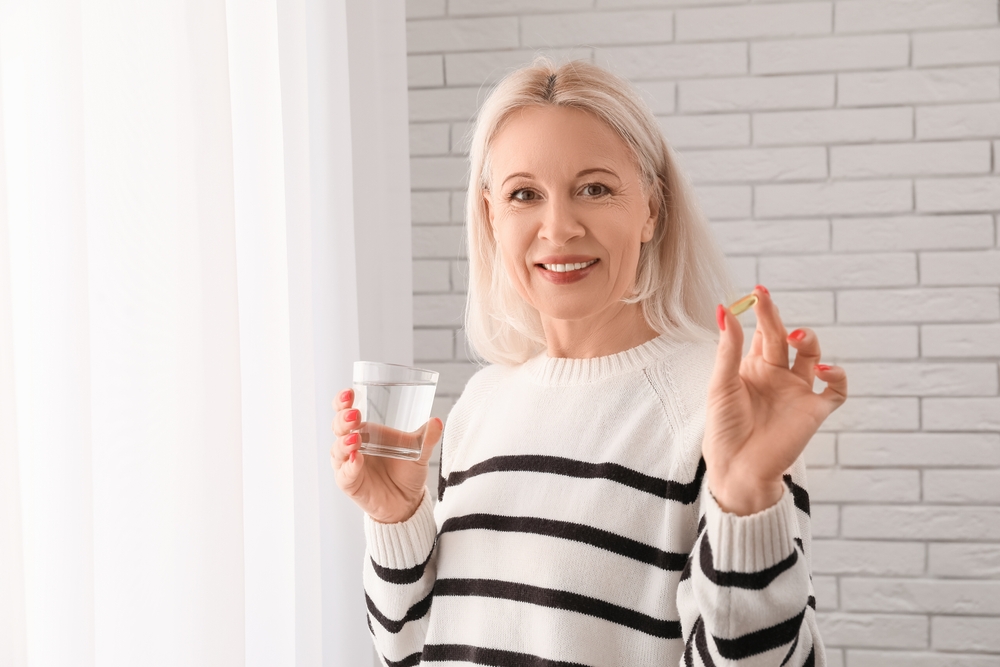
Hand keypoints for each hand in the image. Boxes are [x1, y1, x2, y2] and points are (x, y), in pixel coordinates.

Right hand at [331, 388, 442, 523]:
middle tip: (354, 415)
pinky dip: (349, 467)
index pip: (345, 411)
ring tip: (356, 438)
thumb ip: (426, 437)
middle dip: (342, 419)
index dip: (342, 401)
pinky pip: (344, 474)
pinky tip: (357, 460)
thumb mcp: (419, 451)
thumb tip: (437, 421)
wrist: (407, 500)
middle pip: (337, 427)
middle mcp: (351, 445)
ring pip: (337, 450)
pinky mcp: (349, 483)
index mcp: (364, 430)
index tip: (349, 393)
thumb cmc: (407, 470)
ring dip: (344, 442)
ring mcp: (348, 464)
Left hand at [704, 286, 846, 515]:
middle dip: (776, 319)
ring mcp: (797, 392)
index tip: (758, 292)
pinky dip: (837, 376)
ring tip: (796, 336)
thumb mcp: (722, 383)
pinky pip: (836, 391)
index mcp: (752, 368)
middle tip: (767, 300)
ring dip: (809, 340)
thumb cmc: (724, 428)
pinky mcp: (814, 411)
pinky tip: (824, 370)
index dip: (762, 312)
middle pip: (783, 338)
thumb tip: (724, 309)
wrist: (737, 468)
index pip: (761, 332)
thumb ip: (728, 348)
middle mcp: (777, 376)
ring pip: (812, 356)